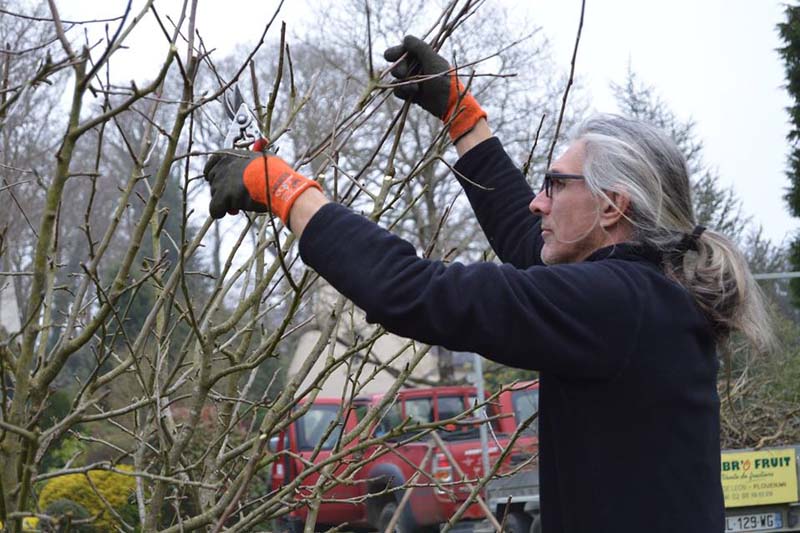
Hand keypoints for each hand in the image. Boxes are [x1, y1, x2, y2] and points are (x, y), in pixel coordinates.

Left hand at [203, 150, 320, 223]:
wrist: (277, 184)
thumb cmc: (275, 171)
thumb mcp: (265, 155)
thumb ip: (257, 152)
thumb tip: (262, 141)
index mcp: (230, 154)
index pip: (212, 162)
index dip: (214, 173)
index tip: (219, 181)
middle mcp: (223, 165)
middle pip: (213, 180)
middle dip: (221, 189)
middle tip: (234, 196)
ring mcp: (222, 180)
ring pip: (215, 195)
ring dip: (224, 200)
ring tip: (239, 204)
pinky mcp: (223, 195)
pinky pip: (214, 208)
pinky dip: (219, 212)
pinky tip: (228, 212)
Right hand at [383, 35, 486, 140]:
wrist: (448, 104)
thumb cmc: (444, 80)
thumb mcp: (433, 61)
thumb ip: (420, 48)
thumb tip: (406, 38)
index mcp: (423, 56)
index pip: (403, 50)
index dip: (395, 52)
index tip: (391, 57)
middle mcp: (416, 67)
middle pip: (397, 64)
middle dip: (398, 69)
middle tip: (402, 74)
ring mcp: (413, 80)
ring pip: (396, 79)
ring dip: (402, 83)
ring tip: (415, 88)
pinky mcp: (410, 93)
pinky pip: (398, 90)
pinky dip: (403, 92)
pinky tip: (413, 94)